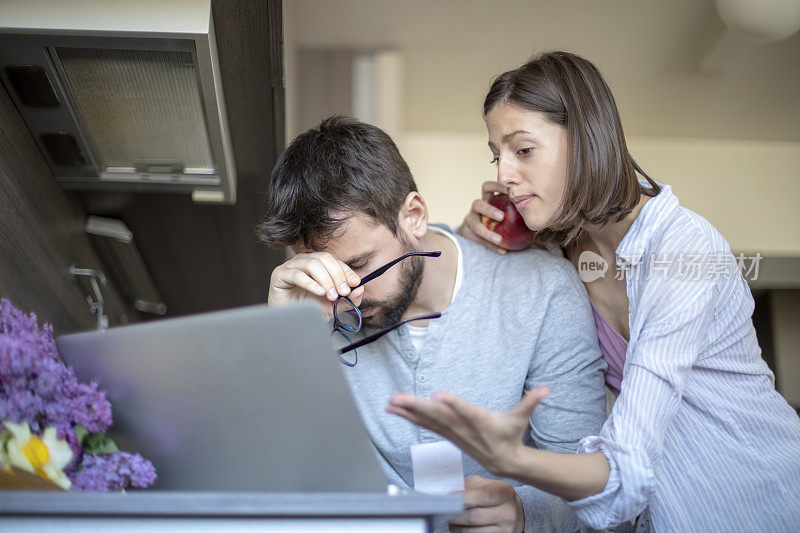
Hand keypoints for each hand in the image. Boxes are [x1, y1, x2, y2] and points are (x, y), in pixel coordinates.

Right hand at [267, 251, 363, 318]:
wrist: (288, 322)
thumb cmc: (309, 310)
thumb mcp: (333, 306)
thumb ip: (347, 299)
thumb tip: (361, 289)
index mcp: (317, 264)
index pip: (334, 261)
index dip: (346, 271)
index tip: (355, 283)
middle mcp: (304, 261)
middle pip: (324, 258)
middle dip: (337, 275)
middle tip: (343, 292)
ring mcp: (291, 266)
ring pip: (312, 264)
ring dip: (325, 279)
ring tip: (331, 295)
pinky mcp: (280, 274)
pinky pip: (297, 274)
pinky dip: (311, 283)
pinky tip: (319, 292)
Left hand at [387, 387, 548, 476]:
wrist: (504, 461)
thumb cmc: (511, 435)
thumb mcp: (521, 418)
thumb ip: (531, 402)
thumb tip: (547, 389)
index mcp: (481, 421)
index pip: (466, 412)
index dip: (454, 404)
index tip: (440, 395)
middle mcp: (463, 428)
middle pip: (439, 416)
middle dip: (418, 407)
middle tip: (400, 398)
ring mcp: (452, 432)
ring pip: (428, 421)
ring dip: (408, 411)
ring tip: (391, 402)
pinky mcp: (446, 434)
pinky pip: (425, 424)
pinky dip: (409, 417)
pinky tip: (395, 410)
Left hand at [448, 475, 523, 532]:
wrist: (513, 512)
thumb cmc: (494, 495)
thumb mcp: (486, 484)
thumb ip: (470, 486)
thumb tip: (450, 493)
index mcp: (504, 493)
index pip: (482, 496)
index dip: (463, 497)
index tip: (449, 497)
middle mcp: (507, 513)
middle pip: (473, 517)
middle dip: (454, 514)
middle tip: (443, 509)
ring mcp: (504, 529)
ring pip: (471, 531)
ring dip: (456, 526)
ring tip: (450, 518)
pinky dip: (462, 532)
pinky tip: (459, 526)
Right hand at [458, 181, 509, 254]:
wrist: (476, 232)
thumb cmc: (498, 218)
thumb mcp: (504, 209)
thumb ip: (514, 209)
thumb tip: (536, 212)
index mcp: (486, 198)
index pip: (487, 187)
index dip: (495, 186)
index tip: (509, 190)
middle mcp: (476, 208)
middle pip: (477, 204)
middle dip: (489, 210)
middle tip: (502, 217)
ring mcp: (470, 220)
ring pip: (475, 225)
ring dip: (487, 232)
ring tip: (499, 239)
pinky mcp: (467, 233)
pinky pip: (479, 241)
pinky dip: (491, 246)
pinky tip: (503, 251)